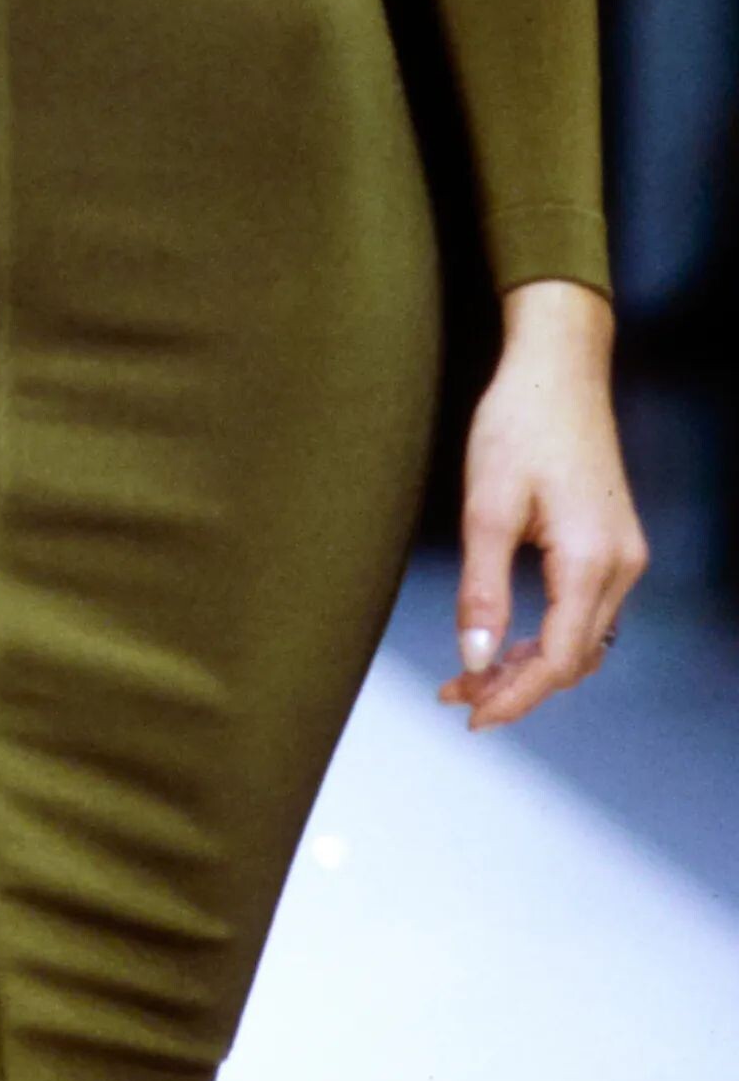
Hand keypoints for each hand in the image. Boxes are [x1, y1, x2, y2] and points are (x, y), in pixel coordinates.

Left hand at [440, 280, 648, 730]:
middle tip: (457, 693)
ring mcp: (624, 554)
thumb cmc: (519, 423)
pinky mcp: (614, 541)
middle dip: (517, 686)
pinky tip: (510, 635)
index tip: (470, 713)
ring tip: (473, 672)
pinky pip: (587, 610)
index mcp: (590, 561)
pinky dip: (549, 632)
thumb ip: (482, 590)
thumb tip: (474, 660)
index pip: (558, 661)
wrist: (558, 367)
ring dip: (532, 663)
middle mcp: (620, 565)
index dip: (514, 697)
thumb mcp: (486, 506)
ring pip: (583, 639)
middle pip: (574, 659)